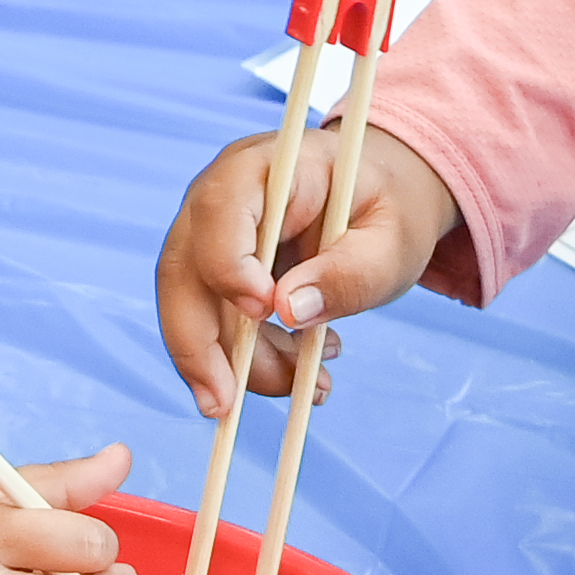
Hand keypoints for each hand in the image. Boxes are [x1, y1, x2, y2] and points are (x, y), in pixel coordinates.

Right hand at [156, 125, 459, 411]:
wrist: (383, 197)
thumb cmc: (389, 208)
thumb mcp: (391, 243)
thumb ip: (347, 274)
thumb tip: (289, 311)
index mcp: (266, 167)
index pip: (220, 210)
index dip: (228, 265)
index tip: (265, 312)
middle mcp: (222, 198)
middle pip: (183, 269)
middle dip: (198, 345)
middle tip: (224, 407)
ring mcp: (213, 236)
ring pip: (193, 308)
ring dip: (236, 364)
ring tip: (311, 386)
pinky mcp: (220, 273)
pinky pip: (215, 325)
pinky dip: (250, 362)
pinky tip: (300, 373)